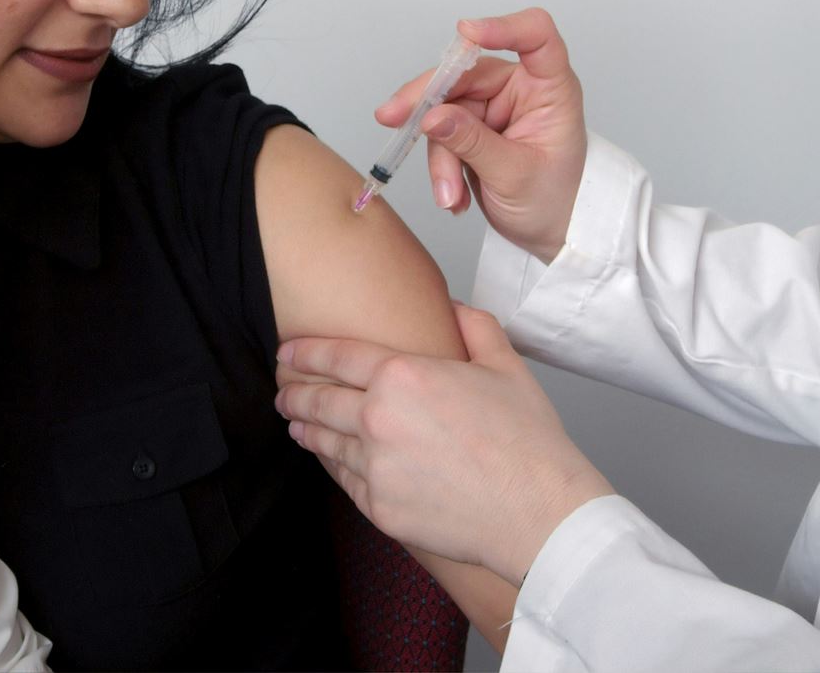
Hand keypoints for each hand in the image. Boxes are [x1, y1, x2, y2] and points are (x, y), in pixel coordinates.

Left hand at [275, 303, 613, 584]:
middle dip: (294, 393)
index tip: (286, 353)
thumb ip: (474, 326)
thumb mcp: (505, 365)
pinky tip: (330, 460)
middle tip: (282, 390)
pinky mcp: (379, 507)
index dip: (304, 353)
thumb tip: (452, 307)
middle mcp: (379, 419)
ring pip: (325, 442)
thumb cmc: (527, 441)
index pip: (336, 357)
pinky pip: (344, 480)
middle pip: (318, 400)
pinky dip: (332, 466)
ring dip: (305, 429)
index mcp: (404, 376)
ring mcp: (375, 467)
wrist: (538, 512)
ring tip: (296, 423)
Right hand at [379, 8, 585, 260]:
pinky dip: (441, 166)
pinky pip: (440, 134)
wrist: (550, 234)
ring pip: (444, 109)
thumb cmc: (554, 201)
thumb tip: (432, 116)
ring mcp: (493, 107)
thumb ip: (472, 143)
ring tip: (450, 195)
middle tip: (394, 120)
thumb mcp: (514, 175)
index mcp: (550, 88)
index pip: (535, 36)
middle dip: (430, 104)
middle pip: (466, 73)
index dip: (502, 27)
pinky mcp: (471, 127)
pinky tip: (454, 195)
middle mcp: (520, 89)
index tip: (466, 32)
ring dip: (440, 156)